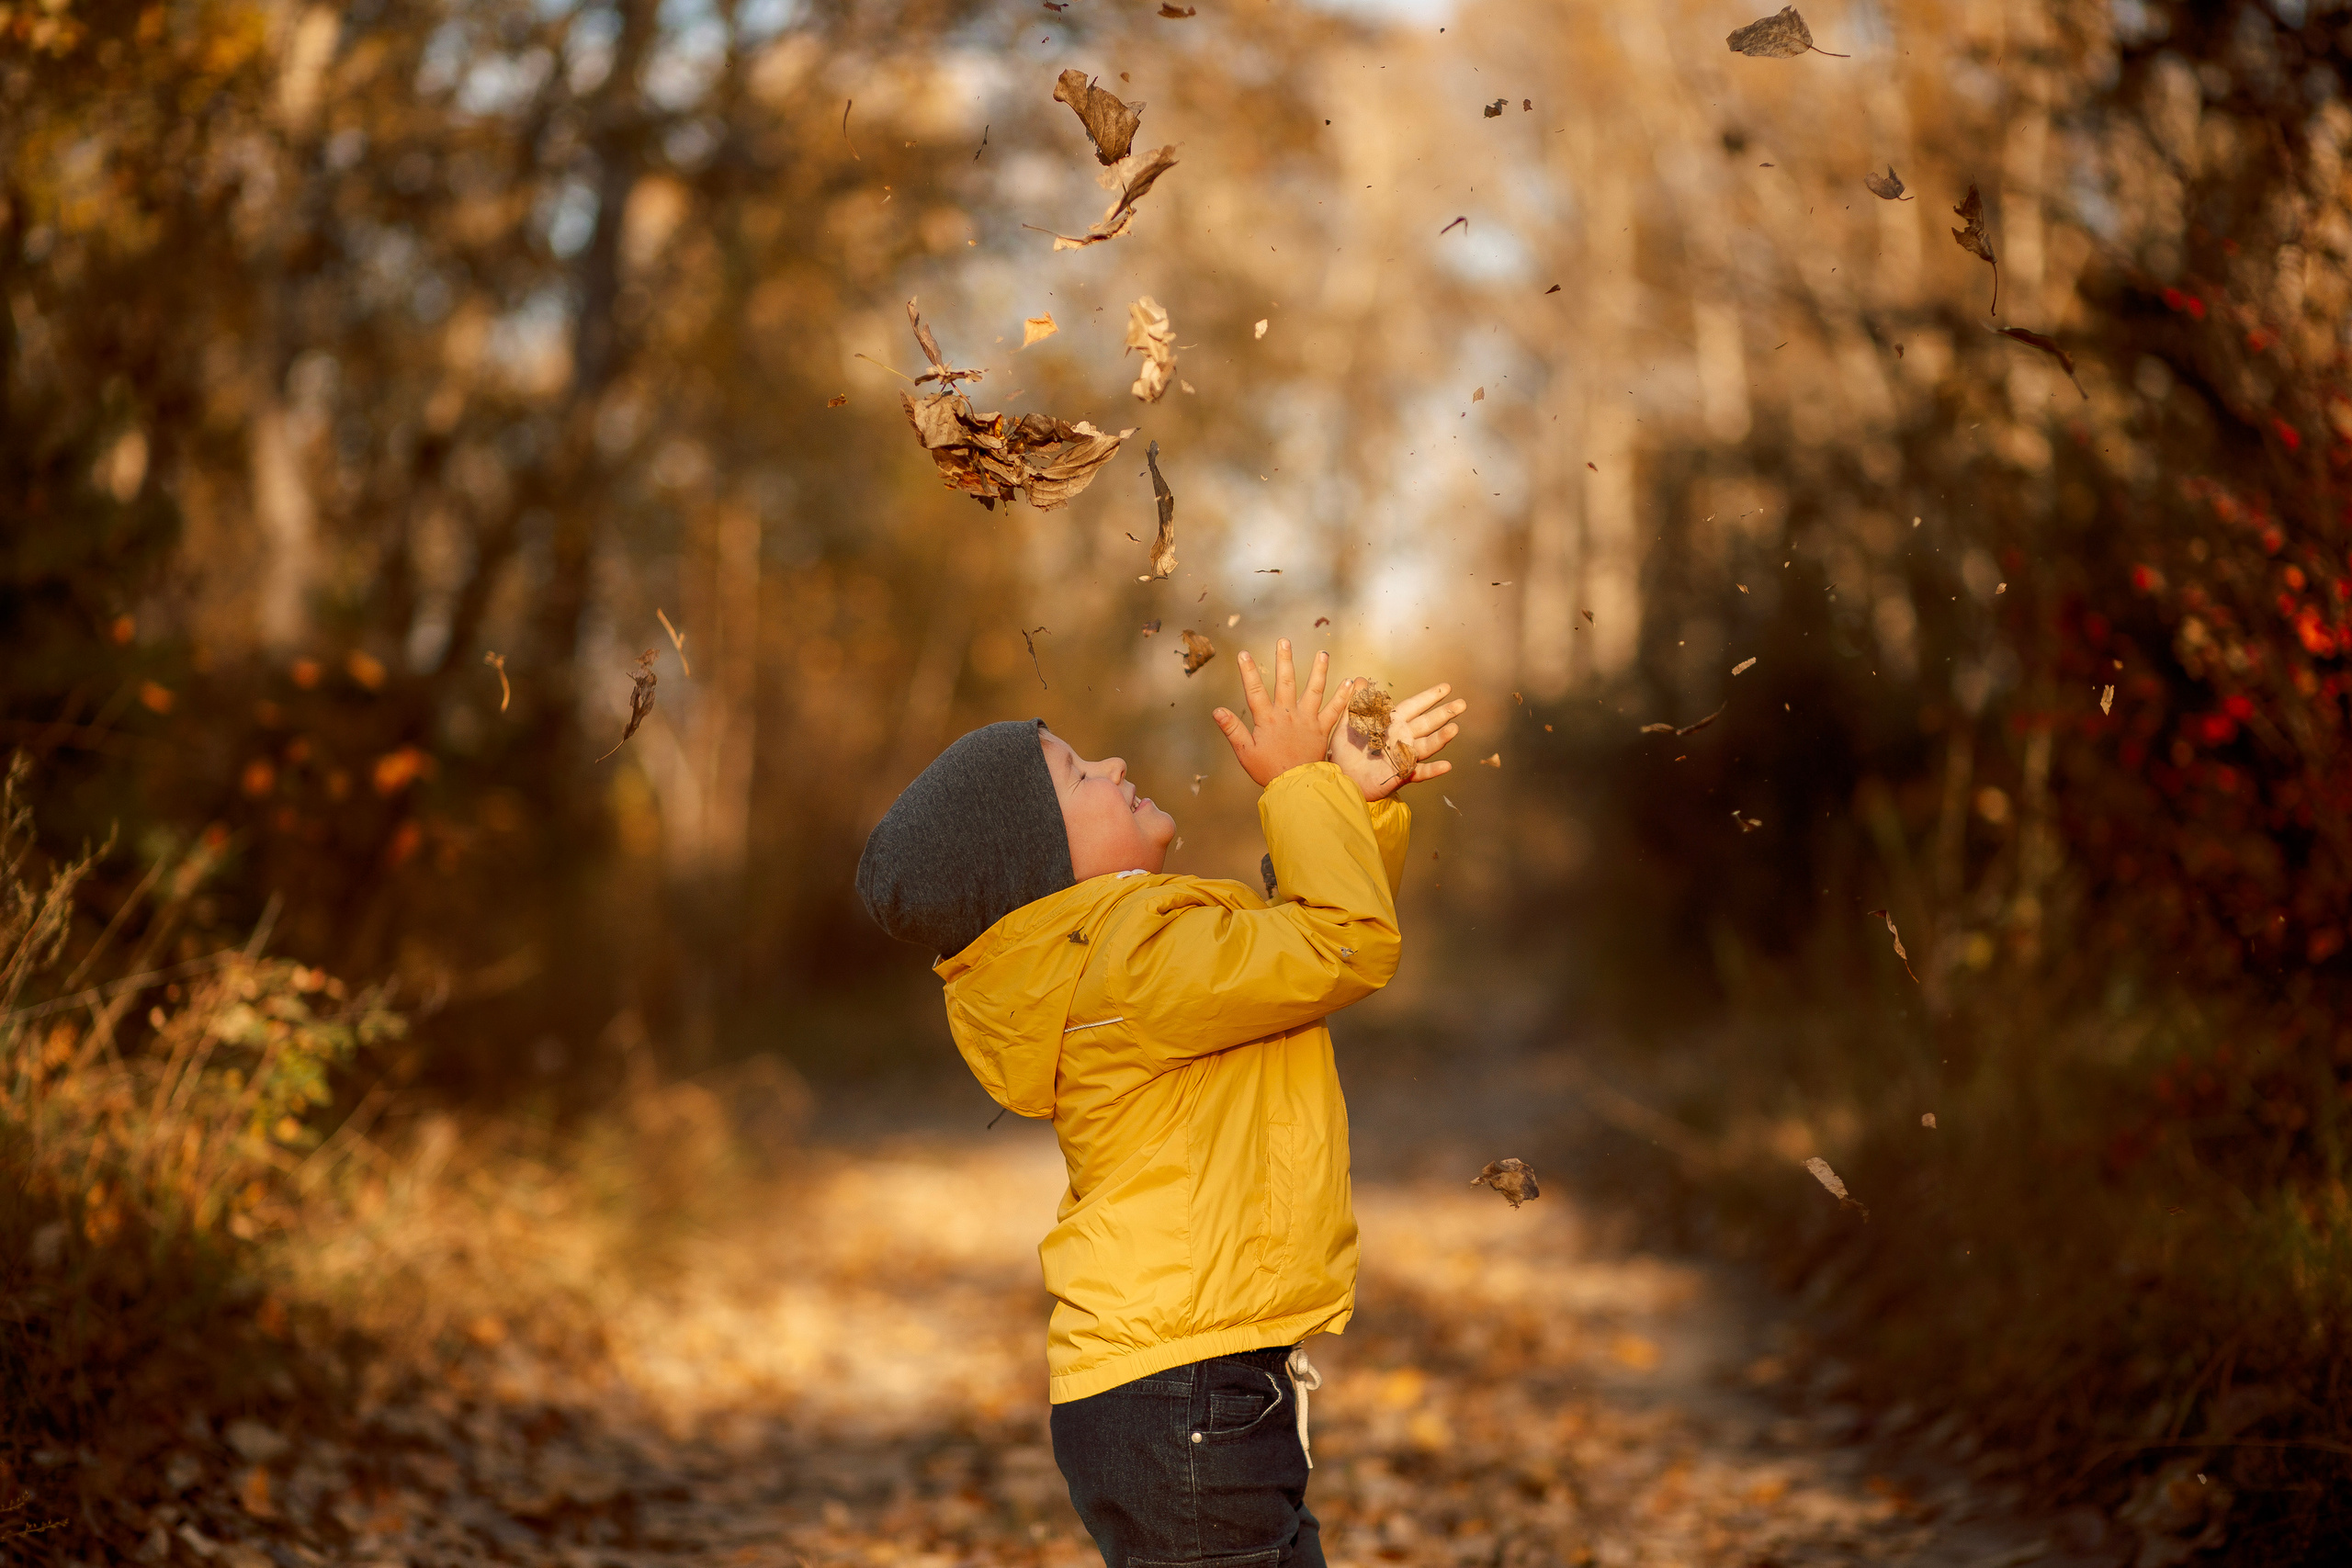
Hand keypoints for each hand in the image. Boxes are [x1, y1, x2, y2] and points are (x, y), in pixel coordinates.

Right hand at [1213, 640, 1345, 786]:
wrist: (1295, 786)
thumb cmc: (1268, 770)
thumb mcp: (1245, 752)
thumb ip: (1232, 729)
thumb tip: (1217, 711)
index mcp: (1267, 719)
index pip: (1254, 690)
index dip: (1248, 672)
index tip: (1244, 654)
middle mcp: (1288, 714)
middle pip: (1286, 681)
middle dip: (1284, 660)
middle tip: (1284, 641)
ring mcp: (1307, 720)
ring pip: (1314, 690)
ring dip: (1318, 670)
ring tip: (1323, 654)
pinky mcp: (1322, 729)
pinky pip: (1334, 710)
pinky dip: (1342, 696)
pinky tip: (1349, 682)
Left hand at [1329, 679, 1465, 801]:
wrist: (1340, 775)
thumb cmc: (1345, 750)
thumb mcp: (1348, 722)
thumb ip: (1356, 701)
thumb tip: (1361, 679)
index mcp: (1391, 723)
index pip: (1414, 706)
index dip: (1429, 697)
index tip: (1446, 688)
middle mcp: (1402, 737)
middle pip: (1426, 723)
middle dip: (1444, 714)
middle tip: (1462, 704)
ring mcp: (1403, 755)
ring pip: (1426, 746)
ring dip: (1441, 738)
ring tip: (1454, 729)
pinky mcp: (1401, 774)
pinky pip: (1420, 772)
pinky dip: (1433, 770)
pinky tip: (1446, 766)